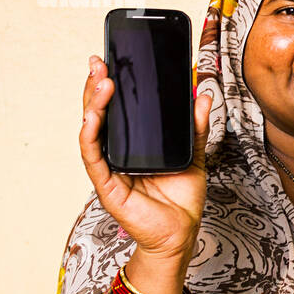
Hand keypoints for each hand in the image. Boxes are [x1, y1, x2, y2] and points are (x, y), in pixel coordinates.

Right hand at [80, 54, 212, 261]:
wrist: (181, 233)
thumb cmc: (181, 199)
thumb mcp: (193, 154)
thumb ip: (195, 126)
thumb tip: (202, 95)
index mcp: (133, 144)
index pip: (116, 109)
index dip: (109, 85)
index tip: (109, 60)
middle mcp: (116, 153)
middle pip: (99, 114)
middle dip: (95, 86)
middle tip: (99, 62)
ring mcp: (109, 168)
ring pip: (92, 130)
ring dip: (93, 104)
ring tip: (102, 81)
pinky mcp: (107, 184)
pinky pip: (93, 157)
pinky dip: (91, 136)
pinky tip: (92, 117)